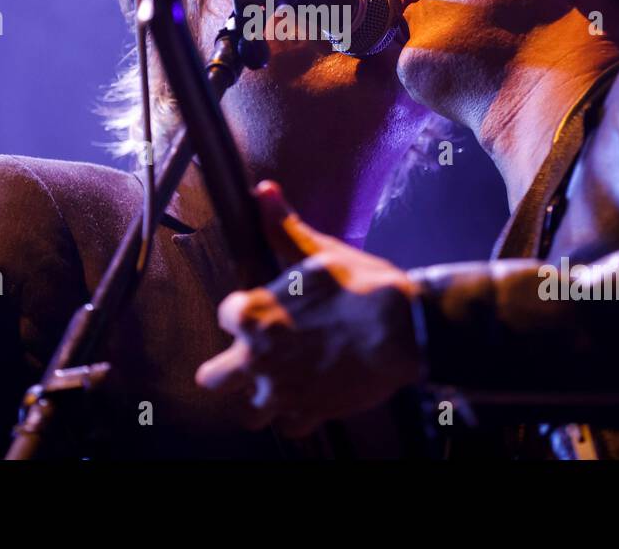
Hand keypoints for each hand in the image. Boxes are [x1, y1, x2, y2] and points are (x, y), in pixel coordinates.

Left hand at [195, 180, 424, 436]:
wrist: (404, 330)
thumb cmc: (361, 289)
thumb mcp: (319, 252)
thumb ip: (283, 227)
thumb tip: (264, 192)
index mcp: (254, 315)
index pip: (225, 315)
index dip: (242, 311)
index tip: (259, 309)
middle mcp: (258, 358)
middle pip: (214, 378)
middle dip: (227, 368)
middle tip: (248, 357)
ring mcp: (284, 391)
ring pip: (249, 412)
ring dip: (259, 397)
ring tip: (277, 381)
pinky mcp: (312, 412)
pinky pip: (290, 426)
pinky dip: (297, 415)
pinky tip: (309, 395)